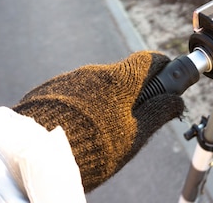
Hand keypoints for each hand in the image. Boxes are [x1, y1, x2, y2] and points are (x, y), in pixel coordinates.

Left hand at [13, 51, 183, 191]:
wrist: (36, 153)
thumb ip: (157, 113)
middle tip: (134, 120)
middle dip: (132, 93)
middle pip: (123, 75)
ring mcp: (70, 79)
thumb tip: (176, 101)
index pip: (149, 59)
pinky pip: (75, 94)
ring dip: (105, 102)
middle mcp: (95, 71)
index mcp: (121, 78)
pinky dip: (82, 107)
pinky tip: (78, 130)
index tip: (167, 81)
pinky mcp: (50, 90)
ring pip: (97, 86)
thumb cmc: (94, 145)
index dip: (162, 69)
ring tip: (100, 132)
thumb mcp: (134, 135)